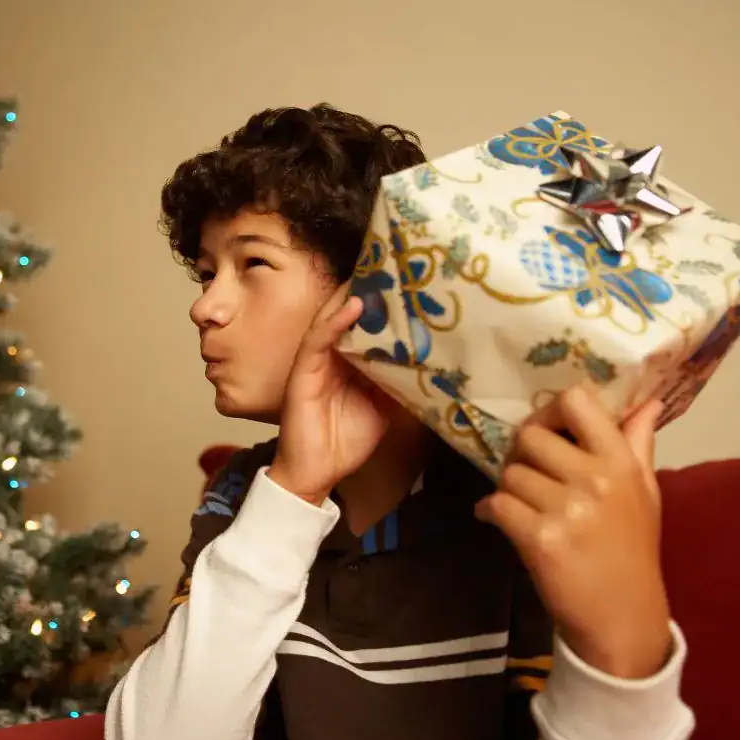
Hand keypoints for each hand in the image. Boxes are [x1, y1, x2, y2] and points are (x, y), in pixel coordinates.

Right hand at [269, 285, 398, 504]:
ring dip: (353, 296)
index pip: (370, 325)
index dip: (388, 304)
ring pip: (334, 318)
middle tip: (397, 266)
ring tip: (376, 273)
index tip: (412, 283)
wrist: (317, 473)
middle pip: (352, 315)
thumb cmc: (348, 441)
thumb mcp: (387, 408)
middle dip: (372, 290)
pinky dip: (334, 321)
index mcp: (354, 361)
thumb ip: (402, 384)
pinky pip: (318, 339)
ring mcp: (317, 360)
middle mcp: (335, 355)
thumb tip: (435, 365)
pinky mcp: (304, 370)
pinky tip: (352, 305)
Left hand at [475, 385, 672, 678]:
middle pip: (530, 436)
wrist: (622, 617)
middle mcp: (595, 479)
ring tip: (523, 505)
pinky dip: (491, 511)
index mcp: (621, 462)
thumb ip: (638, 444)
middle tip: (528, 473)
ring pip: (510, 473)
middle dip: (522, 453)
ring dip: (508, 488)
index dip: (551, 411)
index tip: (549, 430)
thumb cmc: (631, 550)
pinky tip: (501, 521)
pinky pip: (496, 504)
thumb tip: (647, 401)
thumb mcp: (645, 493)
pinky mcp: (540, 538)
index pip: (576, 402)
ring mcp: (567, 509)